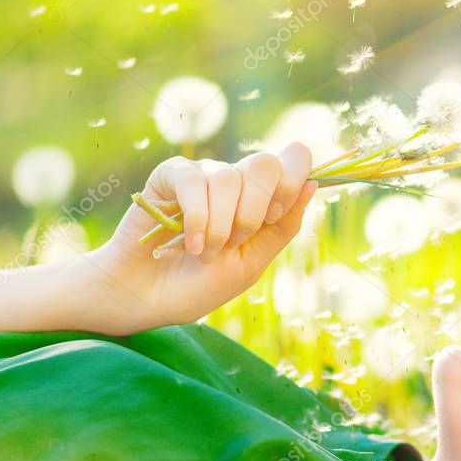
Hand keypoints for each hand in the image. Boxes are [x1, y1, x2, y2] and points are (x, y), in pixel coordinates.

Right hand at [90, 143, 316, 333]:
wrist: (145, 300)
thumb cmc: (197, 286)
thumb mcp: (251, 263)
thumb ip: (283, 226)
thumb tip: (315, 184)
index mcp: (262, 199)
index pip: (294, 160)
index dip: (292, 183)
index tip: (272, 216)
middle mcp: (236, 182)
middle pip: (265, 164)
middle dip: (254, 211)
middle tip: (235, 241)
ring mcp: (203, 177)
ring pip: (230, 178)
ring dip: (221, 225)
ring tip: (205, 253)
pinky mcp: (170, 177)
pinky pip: (195, 181)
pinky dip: (198, 218)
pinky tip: (190, 243)